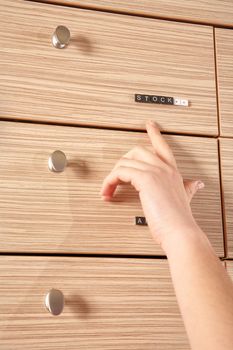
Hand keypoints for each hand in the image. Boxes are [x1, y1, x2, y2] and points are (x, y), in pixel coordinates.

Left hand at [100, 120, 204, 247]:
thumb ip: (189, 189)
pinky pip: (120, 172)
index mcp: (172, 171)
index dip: (155, 134)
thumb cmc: (178, 220)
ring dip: (111, 176)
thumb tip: (196, 184)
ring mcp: (155, 171)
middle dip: (122, 162)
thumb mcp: (185, 199)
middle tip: (114, 177)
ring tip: (107, 190)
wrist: (180, 231)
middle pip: (137, 150)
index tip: (150, 124)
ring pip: (125, 161)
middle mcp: (164, 168)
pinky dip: (109, 182)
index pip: (163, 147)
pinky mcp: (145, 178)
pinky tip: (107, 192)